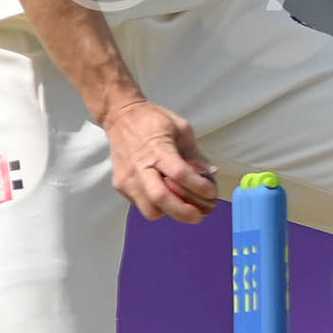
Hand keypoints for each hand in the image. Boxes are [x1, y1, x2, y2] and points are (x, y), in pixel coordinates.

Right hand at [103, 98, 218, 224]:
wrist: (120, 117)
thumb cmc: (152, 120)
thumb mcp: (181, 128)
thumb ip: (195, 153)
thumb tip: (210, 173)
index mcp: (157, 148)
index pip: (179, 174)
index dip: (199, 187)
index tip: (211, 192)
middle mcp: (140, 166)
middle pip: (161, 199)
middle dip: (184, 212)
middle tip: (199, 215)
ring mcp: (127, 178)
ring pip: (150, 209)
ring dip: (169, 212)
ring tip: (182, 206)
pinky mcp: (121, 186)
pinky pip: (141, 205)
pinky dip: (157, 206)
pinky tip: (166, 196)